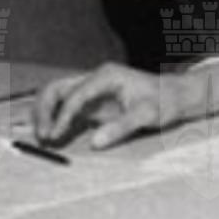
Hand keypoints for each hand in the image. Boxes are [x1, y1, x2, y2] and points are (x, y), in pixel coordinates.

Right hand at [34, 62, 200, 150]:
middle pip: (57, 88)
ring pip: (57, 95)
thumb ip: (121, 127)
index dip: (62, 115)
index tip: (55, 135)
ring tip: (44, 136)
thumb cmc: (165, 101)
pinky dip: (55, 118)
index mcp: (107, 76)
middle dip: (44, 110)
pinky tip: (53, 135)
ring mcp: (92, 88)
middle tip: (43, 135)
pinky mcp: (92, 101)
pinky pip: (66, 107)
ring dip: (45, 113)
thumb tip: (95, 143)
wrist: (176, 96)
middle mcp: (95, 78)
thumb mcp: (147, 115)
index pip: (75, 94)